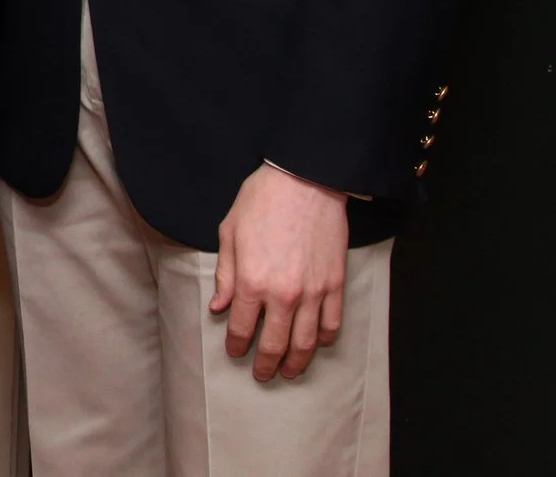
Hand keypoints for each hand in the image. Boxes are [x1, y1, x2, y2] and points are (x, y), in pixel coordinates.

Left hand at [212, 164, 349, 380]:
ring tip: (290, 371)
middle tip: (262, 375)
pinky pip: (332, 324)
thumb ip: (226, 275)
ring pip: (306, 343)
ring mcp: (313, 292)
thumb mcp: (230, 232)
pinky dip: (324, 340)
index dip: (237, 346)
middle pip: (275, 344)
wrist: (306, 180)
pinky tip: (317, 345)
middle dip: (266, 364)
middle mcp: (284, 294)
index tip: (235, 352)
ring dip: (297, 363)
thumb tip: (220, 307)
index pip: (242, 328)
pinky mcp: (335, 285)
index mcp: (252, 281)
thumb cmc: (262, 201)